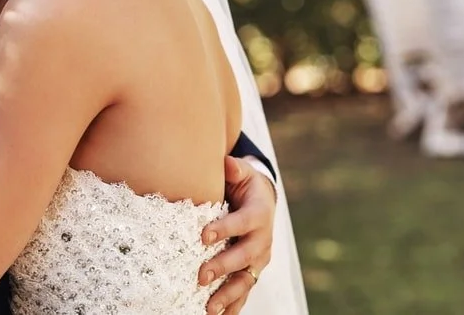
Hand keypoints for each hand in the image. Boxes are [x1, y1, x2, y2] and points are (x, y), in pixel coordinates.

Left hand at [199, 156, 275, 314]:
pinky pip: (244, 291)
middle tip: (201, 275)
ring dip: (228, 295)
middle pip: (244, 256)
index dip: (225, 229)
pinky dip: (233, 306)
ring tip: (209, 307)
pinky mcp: (252, 271)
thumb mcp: (242, 174)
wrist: (262, 201)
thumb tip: (227, 164)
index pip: (242, 222)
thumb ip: (234, 170)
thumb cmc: (245, 186)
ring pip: (246, 280)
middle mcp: (262, 240)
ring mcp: (258, 259)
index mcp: (259, 214)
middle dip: (223, 267)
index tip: (203, 235)